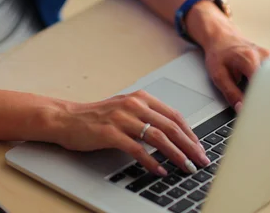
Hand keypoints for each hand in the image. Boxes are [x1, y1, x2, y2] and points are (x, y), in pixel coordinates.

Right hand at [47, 91, 210, 175]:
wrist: (68, 118)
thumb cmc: (97, 117)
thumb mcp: (126, 109)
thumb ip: (147, 116)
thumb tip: (173, 134)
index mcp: (140, 98)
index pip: (173, 115)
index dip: (190, 132)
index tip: (200, 147)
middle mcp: (133, 105)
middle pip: (170, 126)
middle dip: (189, 146)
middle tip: (200, 160)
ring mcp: (122, 118)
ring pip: (157, 137)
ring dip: (176, 155)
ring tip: (186, 167)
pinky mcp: (111, 133)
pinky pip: (137, 149)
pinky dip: (151, 161)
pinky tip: (160, 170)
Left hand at [204, 29, 269, 110]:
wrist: (221, 38)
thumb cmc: (218, 54)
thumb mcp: (218, 75)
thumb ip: (231, 94)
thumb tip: (242, 109)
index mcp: (250, 59)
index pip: (262, 86)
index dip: (259, 101)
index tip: (253, 110)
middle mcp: (263, 56)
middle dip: (265, 98)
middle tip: (255, 107)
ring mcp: (269, 56)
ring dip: (266, 91)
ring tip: (253, 93)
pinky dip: (267, 85)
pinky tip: (257, 86)